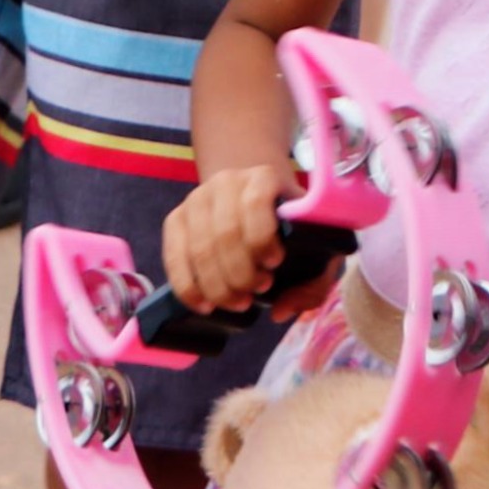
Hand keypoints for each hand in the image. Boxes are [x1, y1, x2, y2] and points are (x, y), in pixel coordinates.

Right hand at [159, 159, 302, 315]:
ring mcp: (196, 199)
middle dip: (240, 274)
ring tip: (237, 301)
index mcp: (264, 177)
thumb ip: (315, 280)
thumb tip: (280, 311)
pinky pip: (174, 256)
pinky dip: (187, 287)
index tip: (275, 264)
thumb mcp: (314, 241)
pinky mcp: (176, 218)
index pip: (255, 203)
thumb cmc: (288, 222)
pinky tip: (204, 305)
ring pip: (199, 249)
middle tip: (257, 292)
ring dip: (217, 286)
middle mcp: (226, 182)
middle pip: (225, 234)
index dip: (262, 239)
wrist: (252, 192)